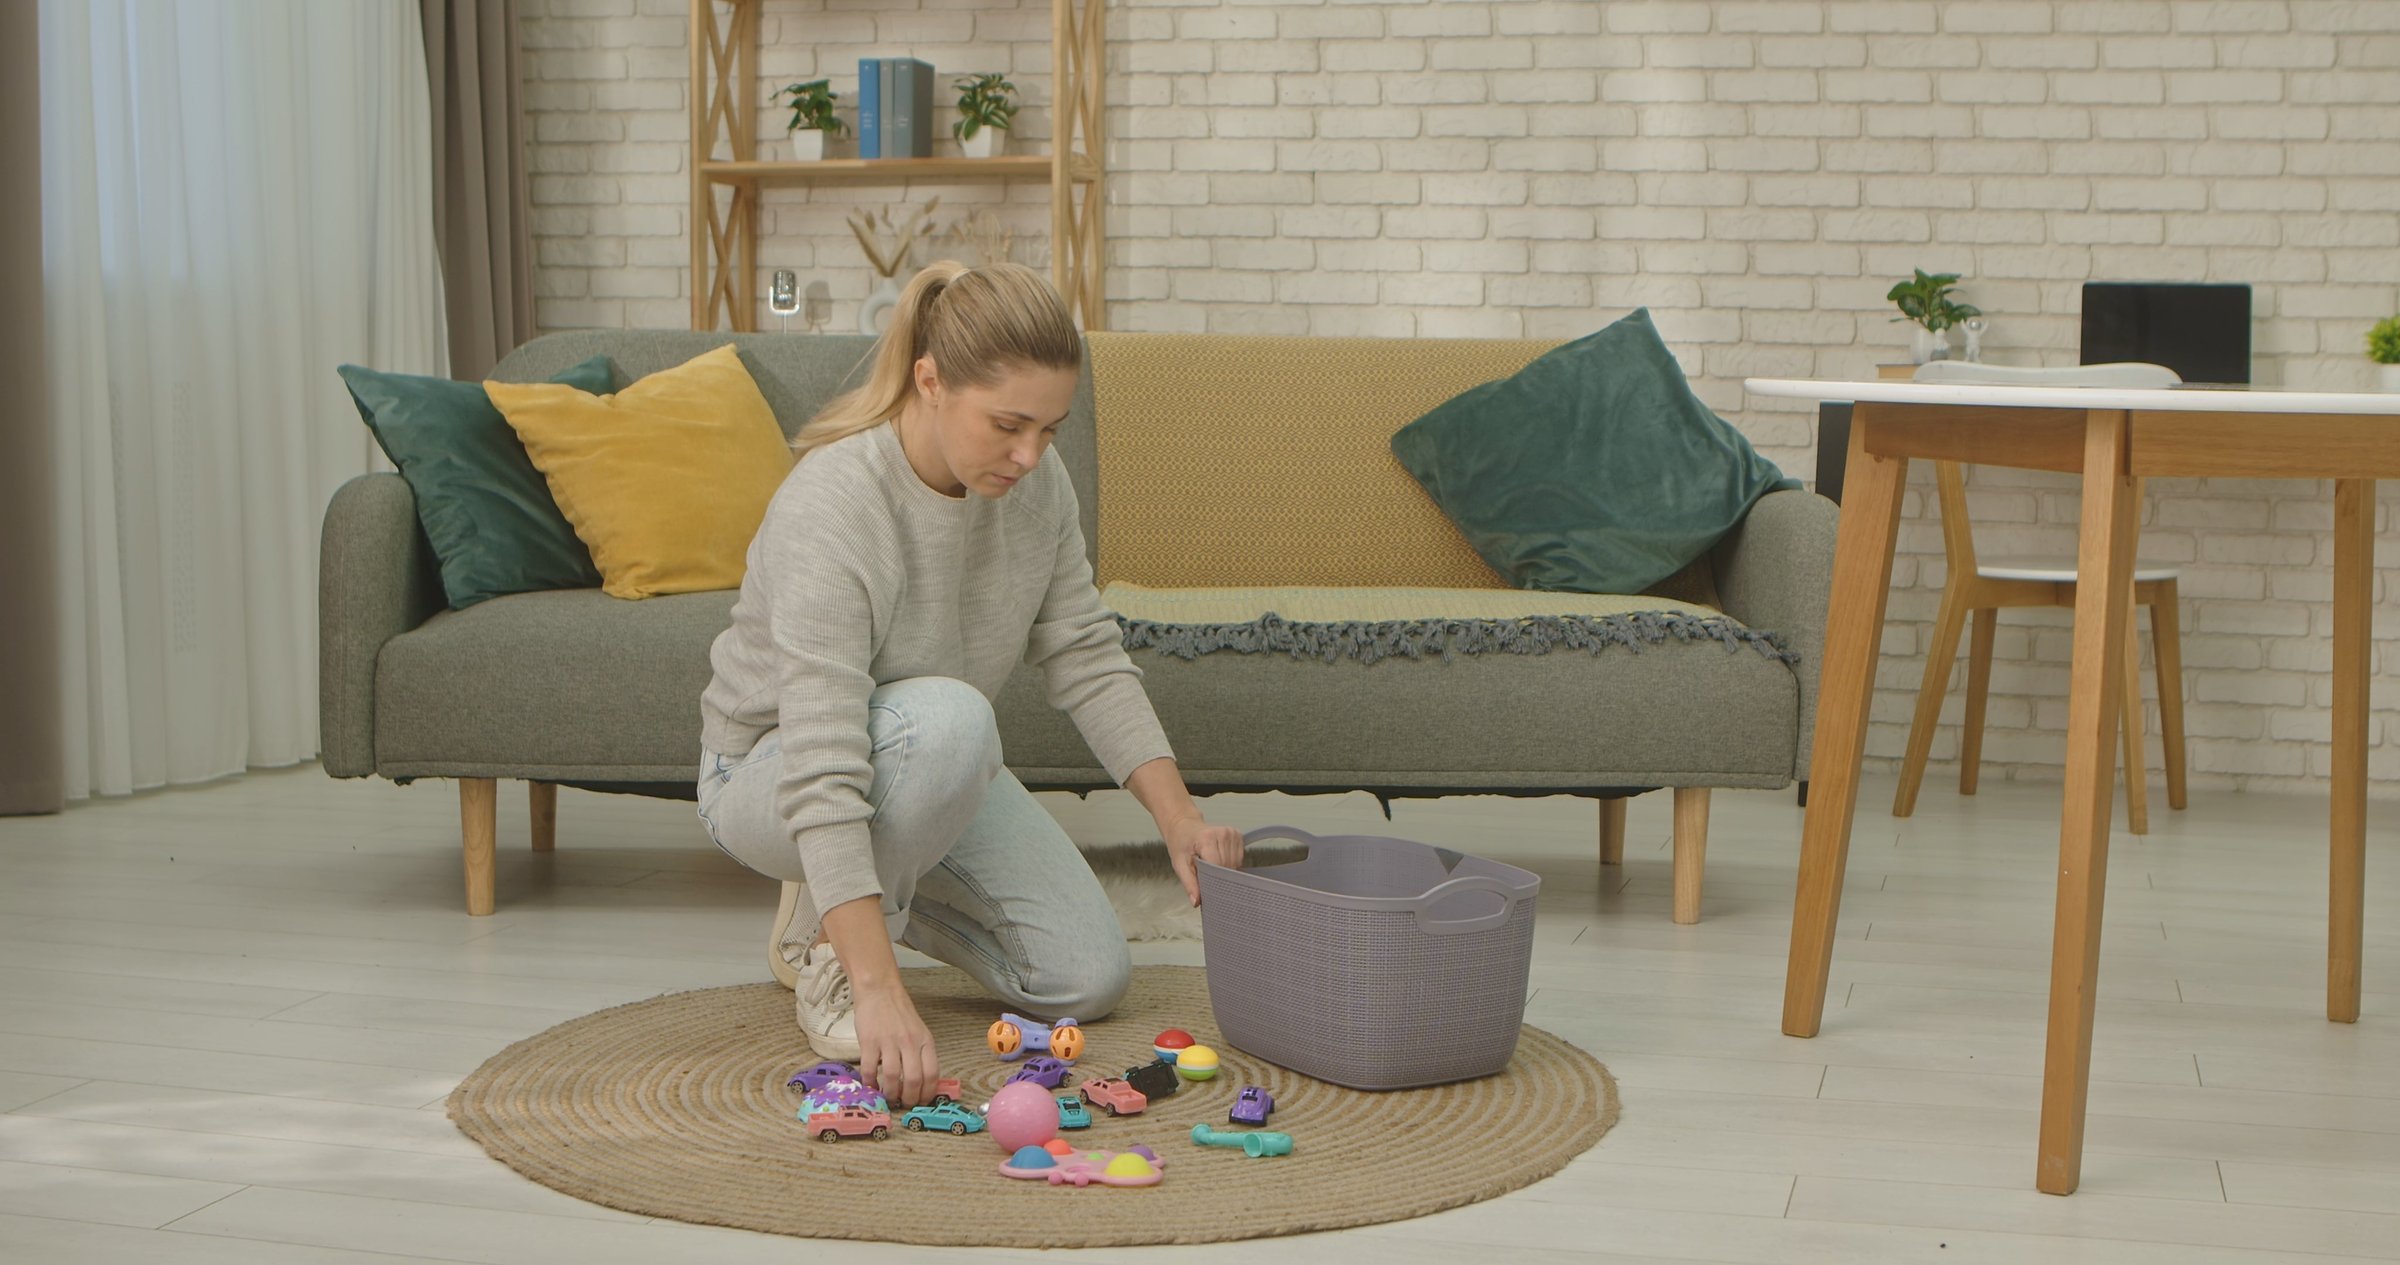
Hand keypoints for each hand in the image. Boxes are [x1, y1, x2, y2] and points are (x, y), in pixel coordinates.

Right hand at [852, 980, 938, 1107]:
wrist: (879, 990)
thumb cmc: (899, 1012)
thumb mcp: (919, 1030)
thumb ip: (921, 1052)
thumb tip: (923, 1081)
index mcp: (925, 1041)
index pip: (932, 1073)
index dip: (928, 1093)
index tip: (922, 1101)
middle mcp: (909, 1042)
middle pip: (914, 1079)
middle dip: (910, 1098)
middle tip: (904, 1103)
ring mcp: (889, 1042)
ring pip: (893, 1077)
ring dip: (891, 1094)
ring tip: (889, 1098)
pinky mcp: (869, 1042)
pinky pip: (870, 1069)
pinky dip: (871, 1082)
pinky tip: (871, 1086)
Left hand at [1163, 815, 1244, 905]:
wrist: (1184, 827)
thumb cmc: (1181, 844)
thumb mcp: (1179, 865)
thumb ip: (1189, 883)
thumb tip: (1196, 901)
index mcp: (1207, 838)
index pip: (1218, 867)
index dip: (1213, 880)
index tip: (1207, 888)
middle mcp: (1222, 833)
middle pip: (1227, 867)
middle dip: (1218, 876)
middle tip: (1205, 875)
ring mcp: (1231, 832)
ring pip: (1235, 864)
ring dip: (1224, 870)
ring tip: (1210, 864)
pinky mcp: (1237, 834)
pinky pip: (1239, 858)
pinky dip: (1230, 863)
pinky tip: (1218, 858)